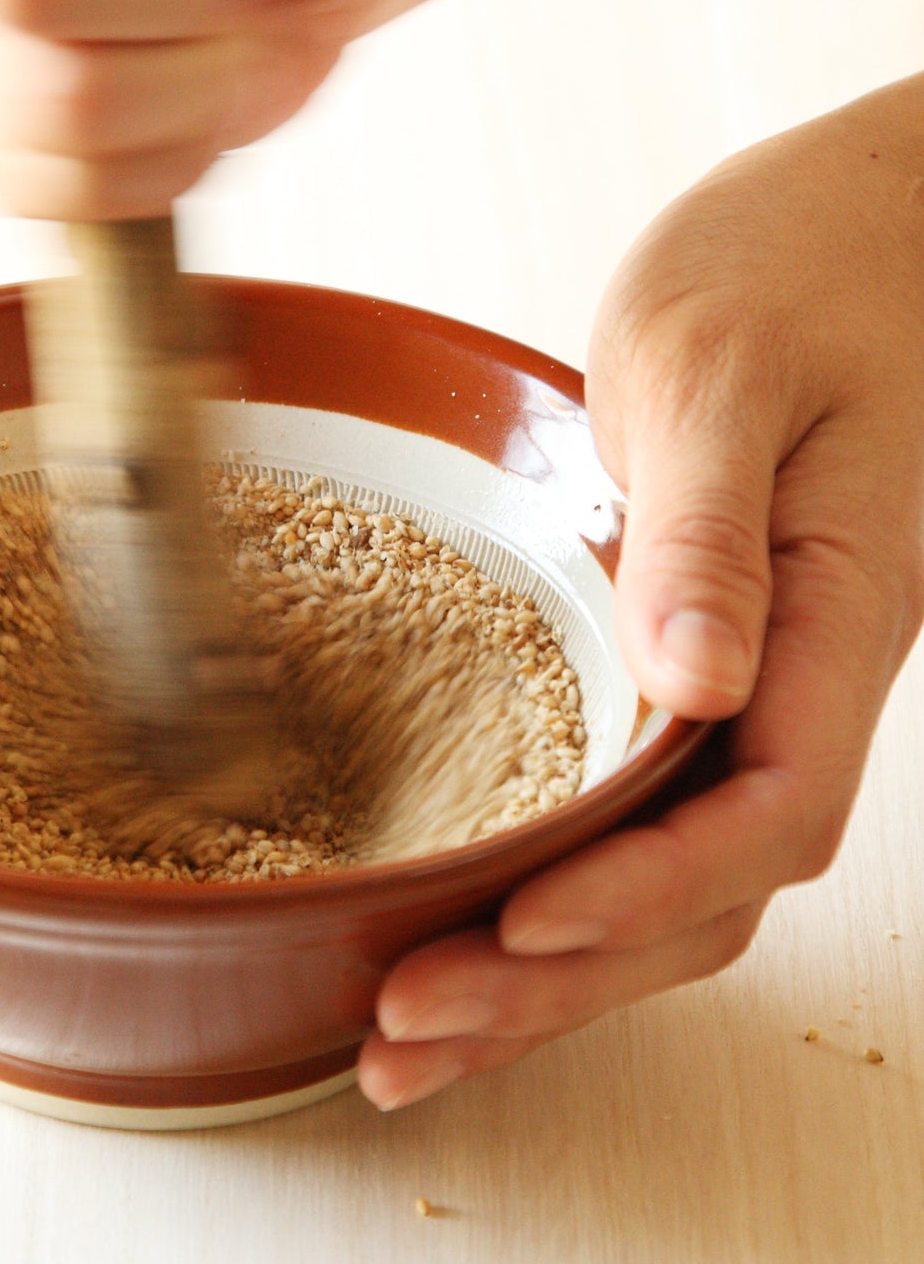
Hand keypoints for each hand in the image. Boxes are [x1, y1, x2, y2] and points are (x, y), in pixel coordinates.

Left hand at [360, 77, 923, 1108]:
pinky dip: (553, 887)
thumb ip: (709, 529)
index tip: (520, 927)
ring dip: (544, 971)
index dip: (643, 889)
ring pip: (672, 875)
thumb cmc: (804, 266)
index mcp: (836, 617)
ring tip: (405, 1040)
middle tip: (404, 1038)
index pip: (761, 807)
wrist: (861, 223)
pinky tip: (467, 926)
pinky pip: (642, 809)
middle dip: (558, 980)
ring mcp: (759, 681)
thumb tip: (696, 684)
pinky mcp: (704, 659)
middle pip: (705, 891)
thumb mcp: (727, 371)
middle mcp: (804, 678)